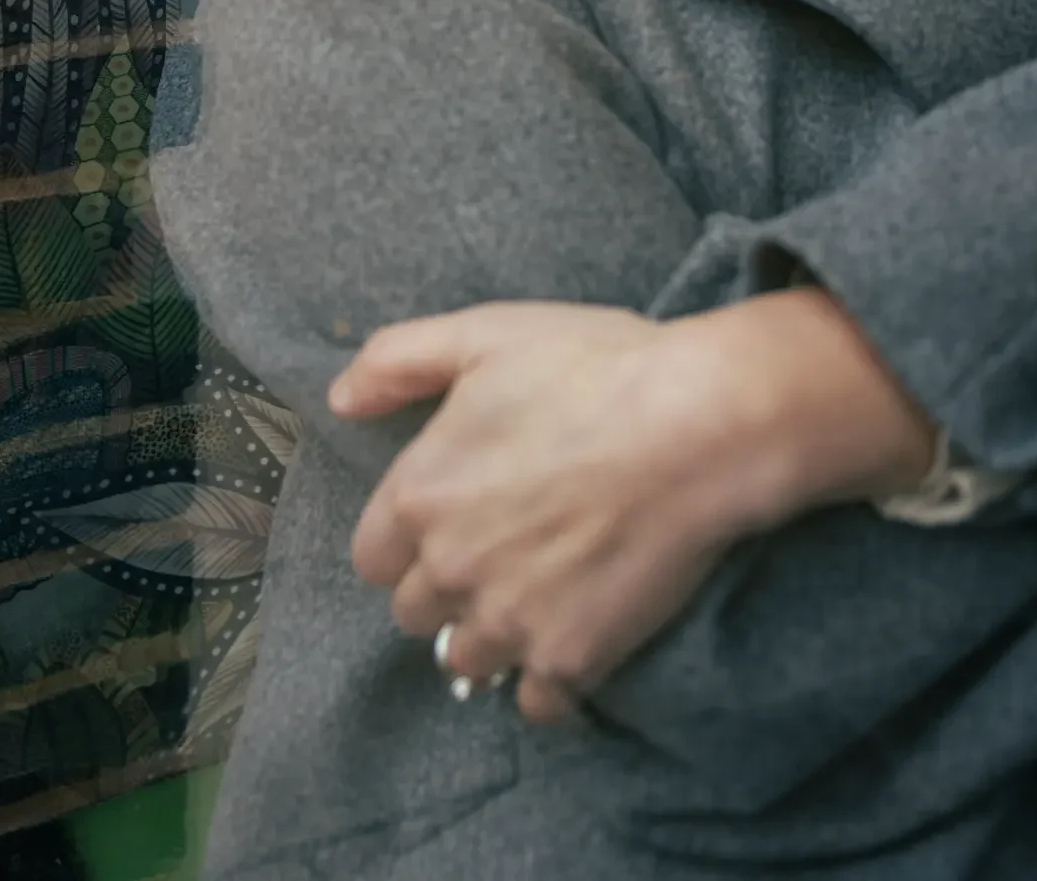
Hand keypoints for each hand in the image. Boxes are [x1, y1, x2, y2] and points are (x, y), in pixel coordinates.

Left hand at [329, 292, 935, 723]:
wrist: (697, 423)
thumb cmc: (592, 368)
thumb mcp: (483, 334)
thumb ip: (396, 362)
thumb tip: (340, 401)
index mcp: (419, 495)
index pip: (373, 556)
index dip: (408, 537)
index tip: (449, 518)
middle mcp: (450, 569)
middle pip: (415, 613)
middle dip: (447, 585)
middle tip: (499, 549)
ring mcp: (509, 621)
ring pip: (467, 659)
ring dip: (490, 634)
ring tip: (532, 597)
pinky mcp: (571, 658)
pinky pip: (534, 702)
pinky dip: (548, 680)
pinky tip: (571, 638)